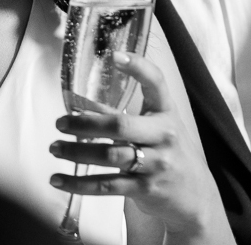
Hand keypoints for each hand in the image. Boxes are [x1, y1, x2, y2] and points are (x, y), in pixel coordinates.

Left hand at [50, 51, 227, 240]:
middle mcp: (164, 135)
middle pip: (121, 125)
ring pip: (110, 156)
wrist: (195, 195)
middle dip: (86, 123)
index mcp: (167, 112)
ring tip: (55, 148)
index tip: (115, 56)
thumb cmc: (170, 152)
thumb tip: (84, 106)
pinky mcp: (146, 189)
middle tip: (60, 122)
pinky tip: (59, 180)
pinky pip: (107, 185)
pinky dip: (79, 183)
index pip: (156, 83)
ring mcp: (157, 164)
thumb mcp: (156, 127)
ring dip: (76, 152)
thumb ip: (126, 114)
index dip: (138, 67)